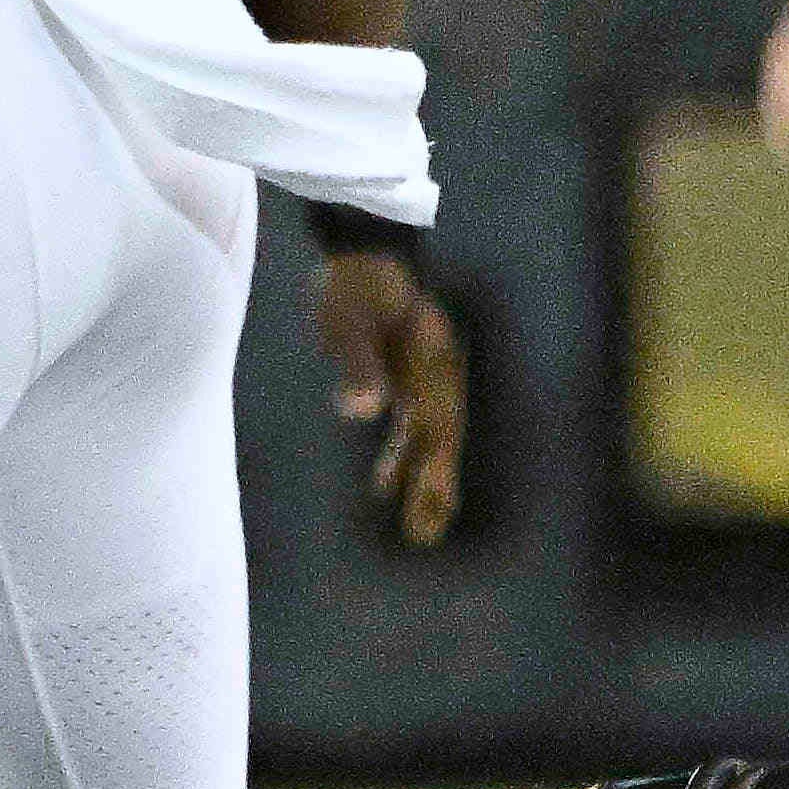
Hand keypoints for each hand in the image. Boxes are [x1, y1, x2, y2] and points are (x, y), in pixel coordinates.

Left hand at [315, 249, 468, 544]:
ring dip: (421, 480)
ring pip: (429, 439)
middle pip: (441, 442)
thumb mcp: (347, 326)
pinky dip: (401, 456)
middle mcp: (437, 376)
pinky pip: (411, 426)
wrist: (361, 249)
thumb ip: (357, 368)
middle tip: (423, 538)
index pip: (438, 428)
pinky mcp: (407, 375)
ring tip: (418, 527)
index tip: (430, 506)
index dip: (434, 470)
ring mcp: (425, 377)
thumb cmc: (353, 285)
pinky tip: (382, 484)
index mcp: (431, 366)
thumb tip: (359, 412)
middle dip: (434, 490)